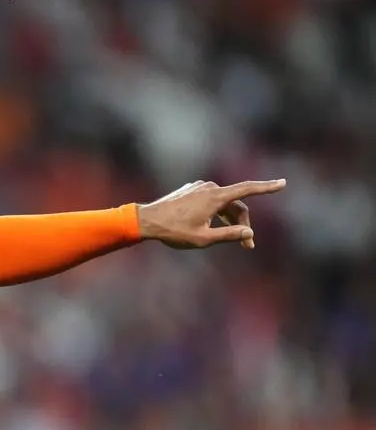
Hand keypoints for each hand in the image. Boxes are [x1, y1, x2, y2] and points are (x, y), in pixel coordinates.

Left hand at [137, 179, 285, 250]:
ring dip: (230, 220)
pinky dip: (217, 213)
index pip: (247, 190)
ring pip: (223, 203)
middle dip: (243, 224)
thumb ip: (228, 236)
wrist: (146, 220)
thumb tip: (249, 233)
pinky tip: (209, 226)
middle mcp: (209, 188)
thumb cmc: (173, 232)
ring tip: (232, 239)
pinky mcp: (191, 190)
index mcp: (215, 197)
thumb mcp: (203, 239)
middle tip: (248, 246)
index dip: (266, 188)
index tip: (282, 184)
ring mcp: (199, 187)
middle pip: (236, 204)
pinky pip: (211, 201)